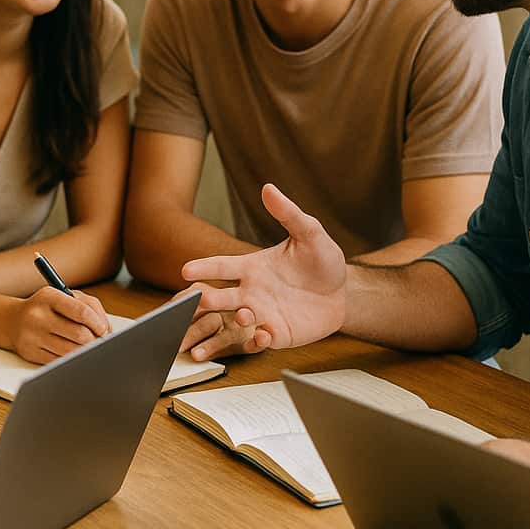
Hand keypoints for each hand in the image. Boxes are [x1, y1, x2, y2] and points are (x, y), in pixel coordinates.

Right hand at [7, 287, 109, 363]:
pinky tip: (73, 353)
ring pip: (71, 351)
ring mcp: (33, 336)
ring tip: (87, 347)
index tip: (104, 329)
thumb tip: (107, 330)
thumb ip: (89, 306)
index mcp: (49, 297)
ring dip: (85, 351)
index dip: (98, 323)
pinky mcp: (30, 353)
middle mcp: (38, 316)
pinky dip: (71, 359)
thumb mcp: (64, 296)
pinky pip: (60, 361)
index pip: (81, 312)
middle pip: (79, 334)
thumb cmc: (46, 307)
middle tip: (99, 341)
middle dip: (94, 340)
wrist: (12, 321)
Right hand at [180, 183, 346, 356]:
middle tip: (196, 297)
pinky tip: (262, 335)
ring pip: (237, 319)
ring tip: (244, 312)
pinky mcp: (278, 334)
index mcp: (252, 267)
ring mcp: (263, 314)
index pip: (222, 267)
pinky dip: (257, 340)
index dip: (205, 268)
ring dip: (235, 317)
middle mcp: (252, 291)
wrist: (344, 292)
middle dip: (207, 297)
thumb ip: (288, 213)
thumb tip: (269, 188)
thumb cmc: (322, 260)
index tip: (186, 270)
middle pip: (221, 296)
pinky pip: (261, 340)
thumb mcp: (309, 233)